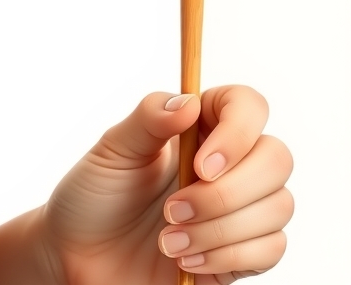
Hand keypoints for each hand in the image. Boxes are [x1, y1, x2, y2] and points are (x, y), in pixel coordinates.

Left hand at [38, 86, 292, 284]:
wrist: (84, 257)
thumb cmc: (96, 196)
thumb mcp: (112, 150)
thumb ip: (149, 119)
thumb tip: (189, 102)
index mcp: (198, 127)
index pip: (247, 105)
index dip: (237, 132)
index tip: (200, 166)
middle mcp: (228, 162)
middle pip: (277, 158)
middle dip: (226, 193)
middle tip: (172, 211)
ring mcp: (241, 208)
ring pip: (278, 207)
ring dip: (219, 229)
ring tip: (167, 241)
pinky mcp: (244, 252)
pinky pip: (271, 250)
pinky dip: (227, 257)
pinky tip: (186, 260)